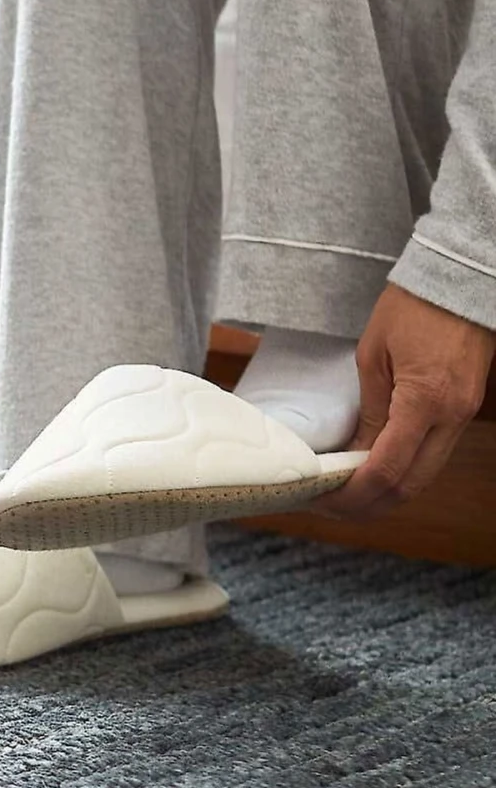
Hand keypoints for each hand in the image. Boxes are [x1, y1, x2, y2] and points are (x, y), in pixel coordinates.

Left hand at [313, 283, 494, 519]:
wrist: (459, 282)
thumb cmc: (410, 308)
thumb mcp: (373, 355)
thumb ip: (370, 409)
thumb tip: (357, 451)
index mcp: (424, 402)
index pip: (388, 470)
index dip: (354, 494)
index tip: (323, 499)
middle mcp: (451, 418)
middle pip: (411, 486)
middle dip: (368, 504)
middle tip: (329, 505)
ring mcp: (463, 417)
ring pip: (425, 476)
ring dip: (386, 492)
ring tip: (345, 492)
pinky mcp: (465, 411)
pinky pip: (434, 455)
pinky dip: (404, 470)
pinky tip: (373, 470)